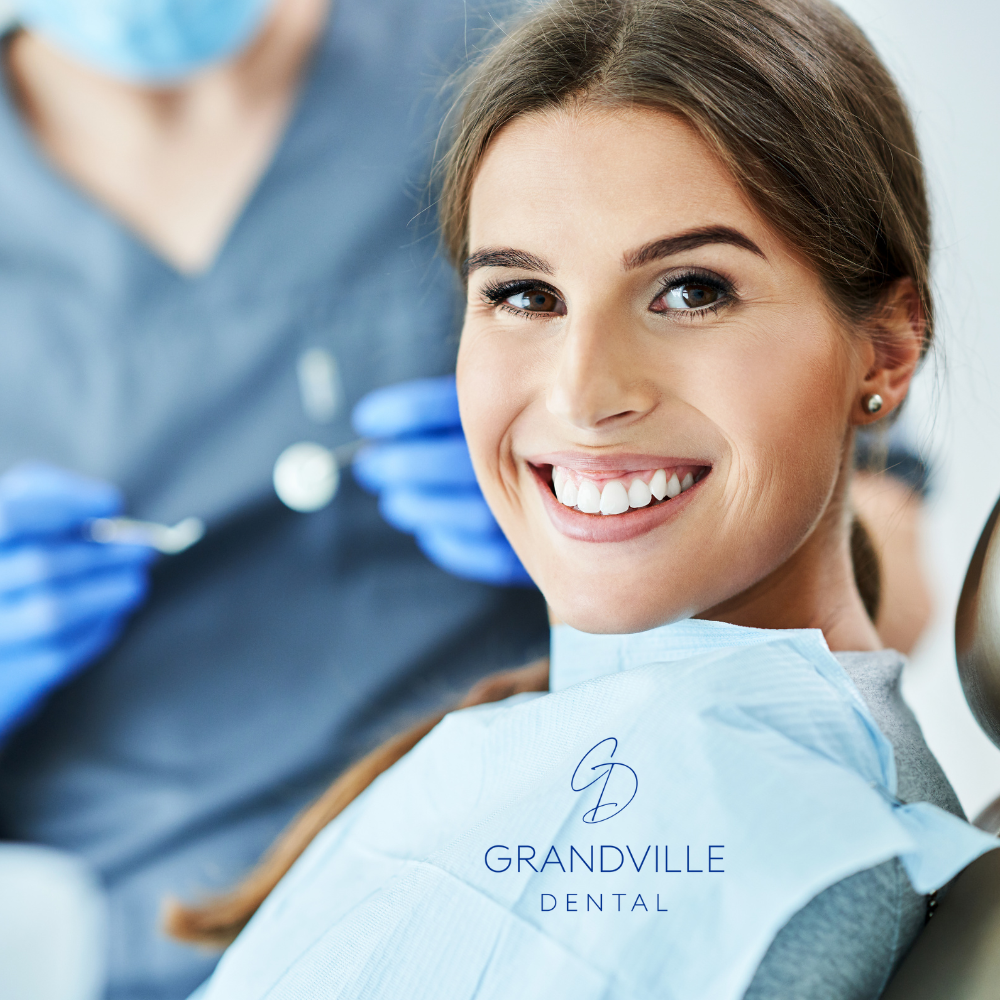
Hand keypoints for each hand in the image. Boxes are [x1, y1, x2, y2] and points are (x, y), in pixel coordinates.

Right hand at [0, 463, 154, 737]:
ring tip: (135, 583)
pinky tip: (110, 615)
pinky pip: (56, 653)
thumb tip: (111, 508)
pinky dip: (94, 630)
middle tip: (145, 547)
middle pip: (42, 565)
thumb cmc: (7, 565)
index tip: (113, 504)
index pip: (13, 515)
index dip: (67, 504)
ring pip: (52, 612)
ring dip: (107, 593)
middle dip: (104, 554)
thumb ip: (52, 501)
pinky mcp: (2, 679)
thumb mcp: (16, 522)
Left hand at [351, 375, 532, 585]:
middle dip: (395, 465)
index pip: (438, 408)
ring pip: (456, 512)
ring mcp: (530, 511)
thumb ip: (468, 399)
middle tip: (371, 465)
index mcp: (514, 409)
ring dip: (416, 506)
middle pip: (438, 463)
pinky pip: (478, 554)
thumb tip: (378, 420)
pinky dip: (450, 545)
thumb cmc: (549, 429)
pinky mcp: (531, 554)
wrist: (613, 490)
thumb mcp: (514, 395)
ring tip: (396, 501)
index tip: (366, 419)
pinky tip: (433, 532)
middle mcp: (523, 459)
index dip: (395, 413)